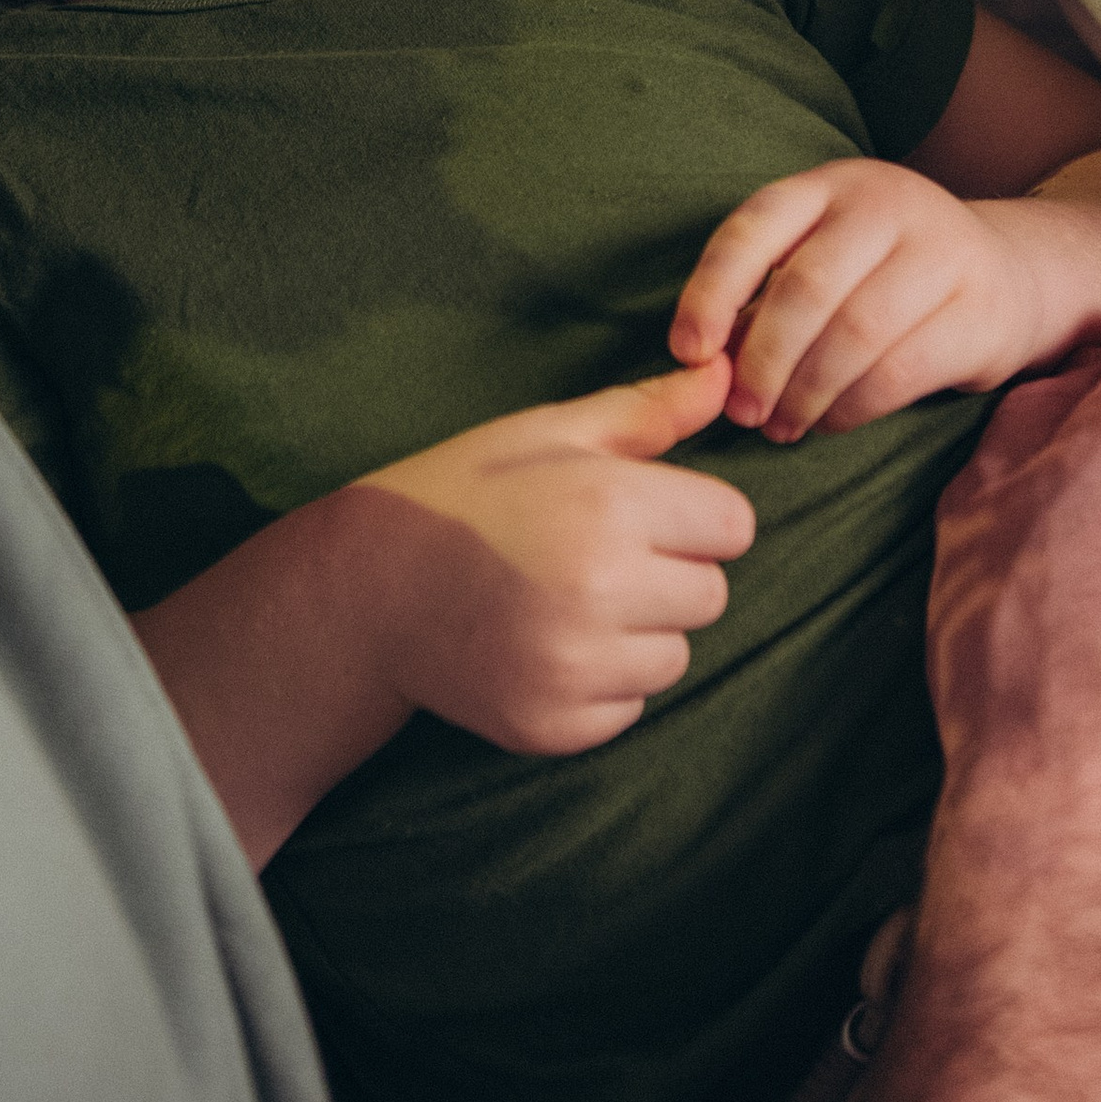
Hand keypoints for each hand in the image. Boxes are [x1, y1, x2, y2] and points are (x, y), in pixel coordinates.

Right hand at [338, 355, 756, 754]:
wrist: (367, 591)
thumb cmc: (464, 495)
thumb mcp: (547, 434)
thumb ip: (646, 412)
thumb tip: (721, 375)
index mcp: (605, 505)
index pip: (734, 525)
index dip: (692, 515)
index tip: (639, 513)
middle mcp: (597, 591)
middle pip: (711, 594)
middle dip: (667, 574)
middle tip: (592, 557)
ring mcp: (573, 668)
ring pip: (674, 657)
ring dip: (637, 633)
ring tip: (564, 602)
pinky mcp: (554, 726)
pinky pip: (629, 706)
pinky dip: (600, 683)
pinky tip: (544, 646)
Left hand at [672, 160, 1062, 437]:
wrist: (1009, 274)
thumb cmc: (884, 274)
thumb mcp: (825, 257)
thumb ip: (766, 297)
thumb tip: (707, 367)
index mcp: (828, 186)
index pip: (754, 227)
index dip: (710, 292)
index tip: (688, 353)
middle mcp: (885, 205)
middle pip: (806, 288)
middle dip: (762, 361)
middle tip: (741, 412)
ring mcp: (940, 251)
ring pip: (854, 334)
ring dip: (805, 393)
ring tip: (780, 426)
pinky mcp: (978, 310)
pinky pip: (898, 372)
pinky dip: (851, 409)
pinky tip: (828, 422)